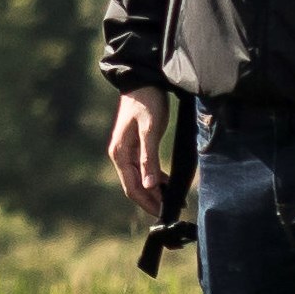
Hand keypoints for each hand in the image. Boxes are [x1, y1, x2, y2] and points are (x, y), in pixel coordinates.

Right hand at [104, 87, 174, 218]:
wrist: (143, 79)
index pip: (132, 187)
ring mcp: (127, 151)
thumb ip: (149, 159)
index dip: (148, 202)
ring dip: (155, 191)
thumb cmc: (146, 102)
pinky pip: (144, 169)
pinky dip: (156, 179)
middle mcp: (120, 155)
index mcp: (120, 153)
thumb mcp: (150, 130)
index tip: (164, 214)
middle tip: (173, 210)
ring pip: (140, 179)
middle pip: (134, 186)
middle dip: (152, 200)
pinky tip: (169, 184)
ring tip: (174, 200)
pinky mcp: (135, 145)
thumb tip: (149, 186)